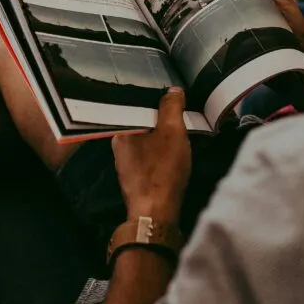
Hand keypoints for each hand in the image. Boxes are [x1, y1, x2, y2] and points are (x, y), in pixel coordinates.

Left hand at [113, 89, 191, 222]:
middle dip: (165, 122)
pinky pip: (149, 157)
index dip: (161, 104)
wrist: (155, 213)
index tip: (178, 105)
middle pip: (144, 123)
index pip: (139, 105)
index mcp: (121, 128)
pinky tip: (175, 159)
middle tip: (185, 123)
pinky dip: (162, 155)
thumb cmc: (162, 170)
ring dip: (165, 140)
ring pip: (147, 141)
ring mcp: (125, 161)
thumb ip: (172, 107)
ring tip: (184, 140)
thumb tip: (173, 91)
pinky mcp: (134, 176)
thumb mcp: (172, 131)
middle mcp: (118, 143)